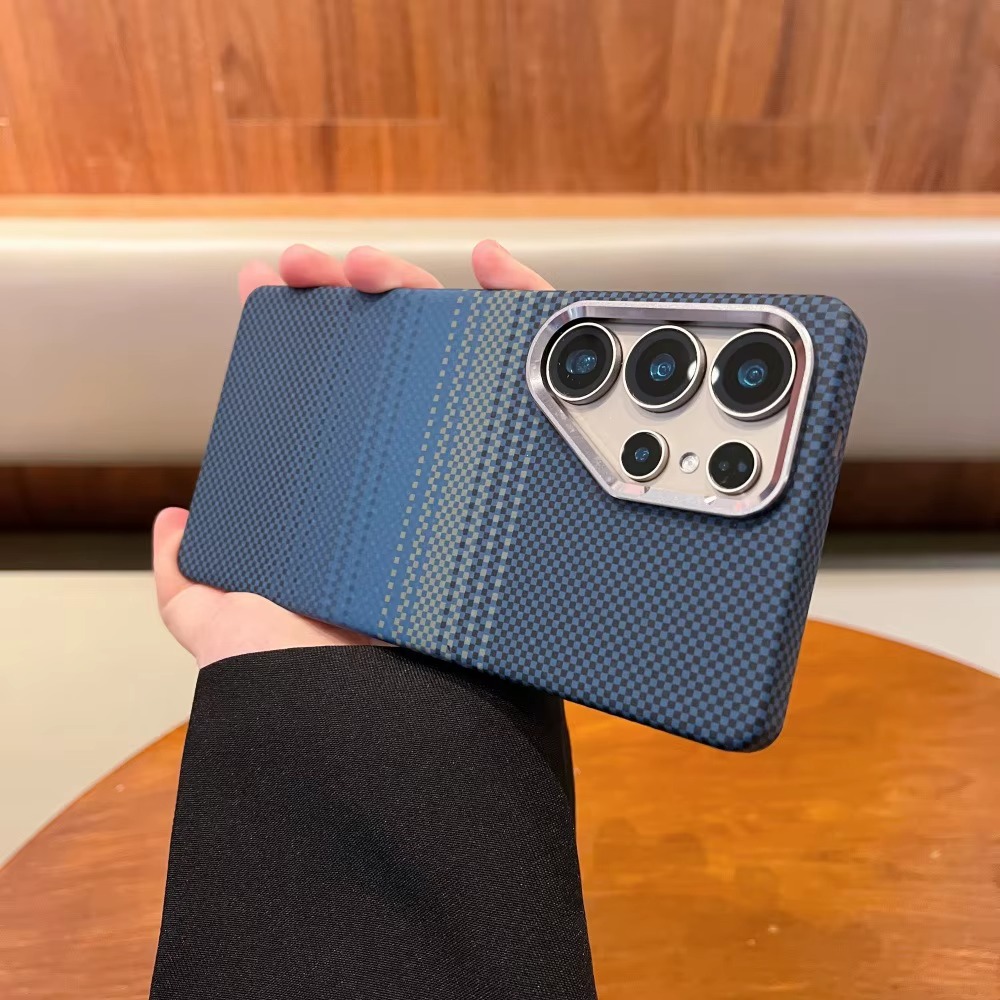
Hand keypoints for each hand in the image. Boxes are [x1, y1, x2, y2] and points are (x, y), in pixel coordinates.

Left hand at [154, 240, 552, 667]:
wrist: (394, 724)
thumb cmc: (314, 682)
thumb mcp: (225, 628)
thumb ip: (187, 585)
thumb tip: (173, 523)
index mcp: (353, 500)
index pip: (332, 396)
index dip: (299, 336)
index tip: (270, 288)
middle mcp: (415, 480)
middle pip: (394, 360)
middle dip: (353, 292)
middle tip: (312, 268)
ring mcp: (471, 469)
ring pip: (458, 353)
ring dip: (416, 286)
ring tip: (370, 264)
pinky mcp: (524, 470)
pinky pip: (537, 375)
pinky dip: (526, 306)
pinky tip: (492, 265)